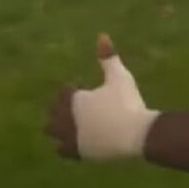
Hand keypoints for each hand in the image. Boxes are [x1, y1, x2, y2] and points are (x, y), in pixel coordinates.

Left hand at [45, 33, 159, 160]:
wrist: (136, 134)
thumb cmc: (127, 102)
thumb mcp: (119, 76)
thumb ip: (108, 57)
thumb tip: (102, 34)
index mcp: (74, 99)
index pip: (63, 93)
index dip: (70, 89)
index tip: (79, 87)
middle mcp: (67, 119)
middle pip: (53, 114)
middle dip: (59, 109)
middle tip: (72, 107)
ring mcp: (72, 137)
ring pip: (54, 134)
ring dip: (58, 129)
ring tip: (69, 125)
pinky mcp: (80, 153)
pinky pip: (63, 151)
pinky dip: (66, 146)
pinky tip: (79, 141)